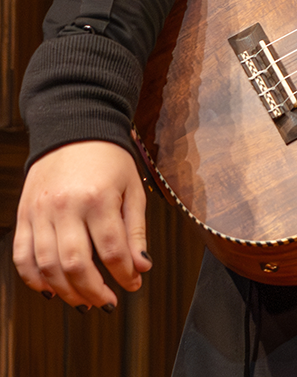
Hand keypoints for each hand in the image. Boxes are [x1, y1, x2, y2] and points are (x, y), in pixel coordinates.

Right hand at [14, 140, 151, 307]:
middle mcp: (65, 208)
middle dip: (93, 290)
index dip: (124, 274)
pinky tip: (50, 289)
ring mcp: (39, 213)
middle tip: (107, 302)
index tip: (133, 284)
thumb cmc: (109, 158)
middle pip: (76, 264)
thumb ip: (136, 229)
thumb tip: (141, 265)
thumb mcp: (132, 188)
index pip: (111, 250)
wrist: (74, 129)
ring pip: (47, 266)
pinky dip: (33, 278)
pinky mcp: (23, 215)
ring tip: (83, 300)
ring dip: (65, 290)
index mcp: (98, 199)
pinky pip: (22, 256)